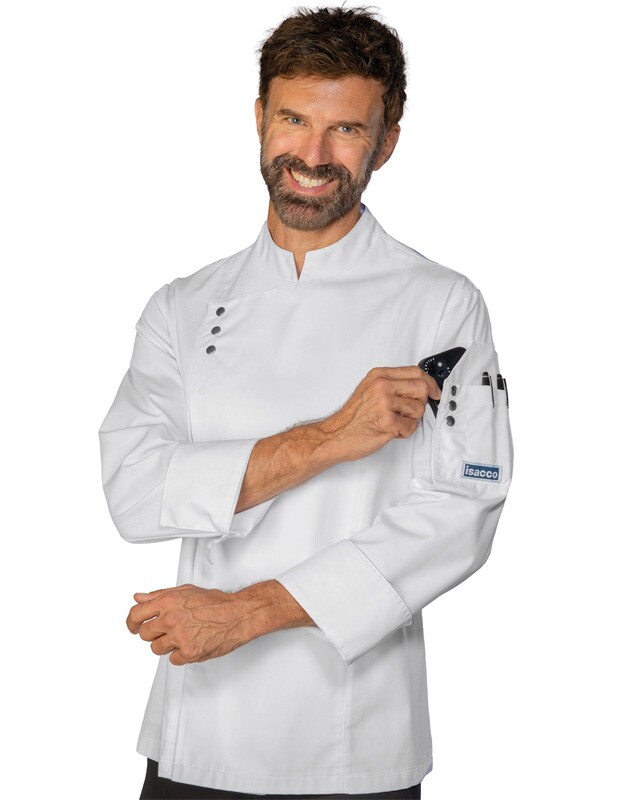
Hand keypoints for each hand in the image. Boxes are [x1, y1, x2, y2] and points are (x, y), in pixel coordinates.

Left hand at [126, 583, 257, 665]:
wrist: (238, 614)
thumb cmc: (216, 602)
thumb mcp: (185, 591)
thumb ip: (159, 595)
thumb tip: (139, 597)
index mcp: (168, 601)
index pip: (136, 614)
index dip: (131, 623)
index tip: (133, 627)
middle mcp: (171, 618)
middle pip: (145, 634)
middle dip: (154, 634)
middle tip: (167, 630)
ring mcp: (179, 636)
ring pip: (157, 649)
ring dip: (167, 645)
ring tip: (183, 636)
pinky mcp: (189, 652)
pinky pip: (173, 660)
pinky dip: (181, 655)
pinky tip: (192, 643)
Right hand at [320, 365, 440, 461]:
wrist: (336, 435)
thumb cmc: (353, 417)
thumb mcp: (369, 389)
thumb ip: (392, 384)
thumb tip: (419, 386)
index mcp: (379, 376)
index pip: (415, 372)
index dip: (430, 383)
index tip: (435, 392)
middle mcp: (382, 386)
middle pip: (422, 388)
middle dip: (420, 403)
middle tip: (409, 411)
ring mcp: (385, 403)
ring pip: (419, 409)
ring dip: (411, 420)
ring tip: (394, 422)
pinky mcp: (388, 422)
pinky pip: (411, 427)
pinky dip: (404, 432)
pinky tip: (390, 430)